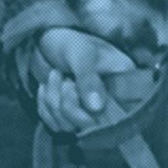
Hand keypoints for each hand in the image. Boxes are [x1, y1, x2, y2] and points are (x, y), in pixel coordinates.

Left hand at [27, 28, 143, 133]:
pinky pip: (56, 125)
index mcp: (123, 82)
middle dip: (66, 102)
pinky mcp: (72, 117)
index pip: (117, 113)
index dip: (92, 110)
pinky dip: (45, 106)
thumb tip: (96, 108)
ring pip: (70, 126)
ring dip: (52, 101)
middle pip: (90, 125)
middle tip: (60, 75)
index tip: (72, 85)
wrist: (47, 41)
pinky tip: (46, 87)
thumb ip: (88, 77)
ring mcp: (91, 111)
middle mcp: (111, 100)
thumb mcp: (81, 53)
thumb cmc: (69, 42)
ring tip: (53, 75)